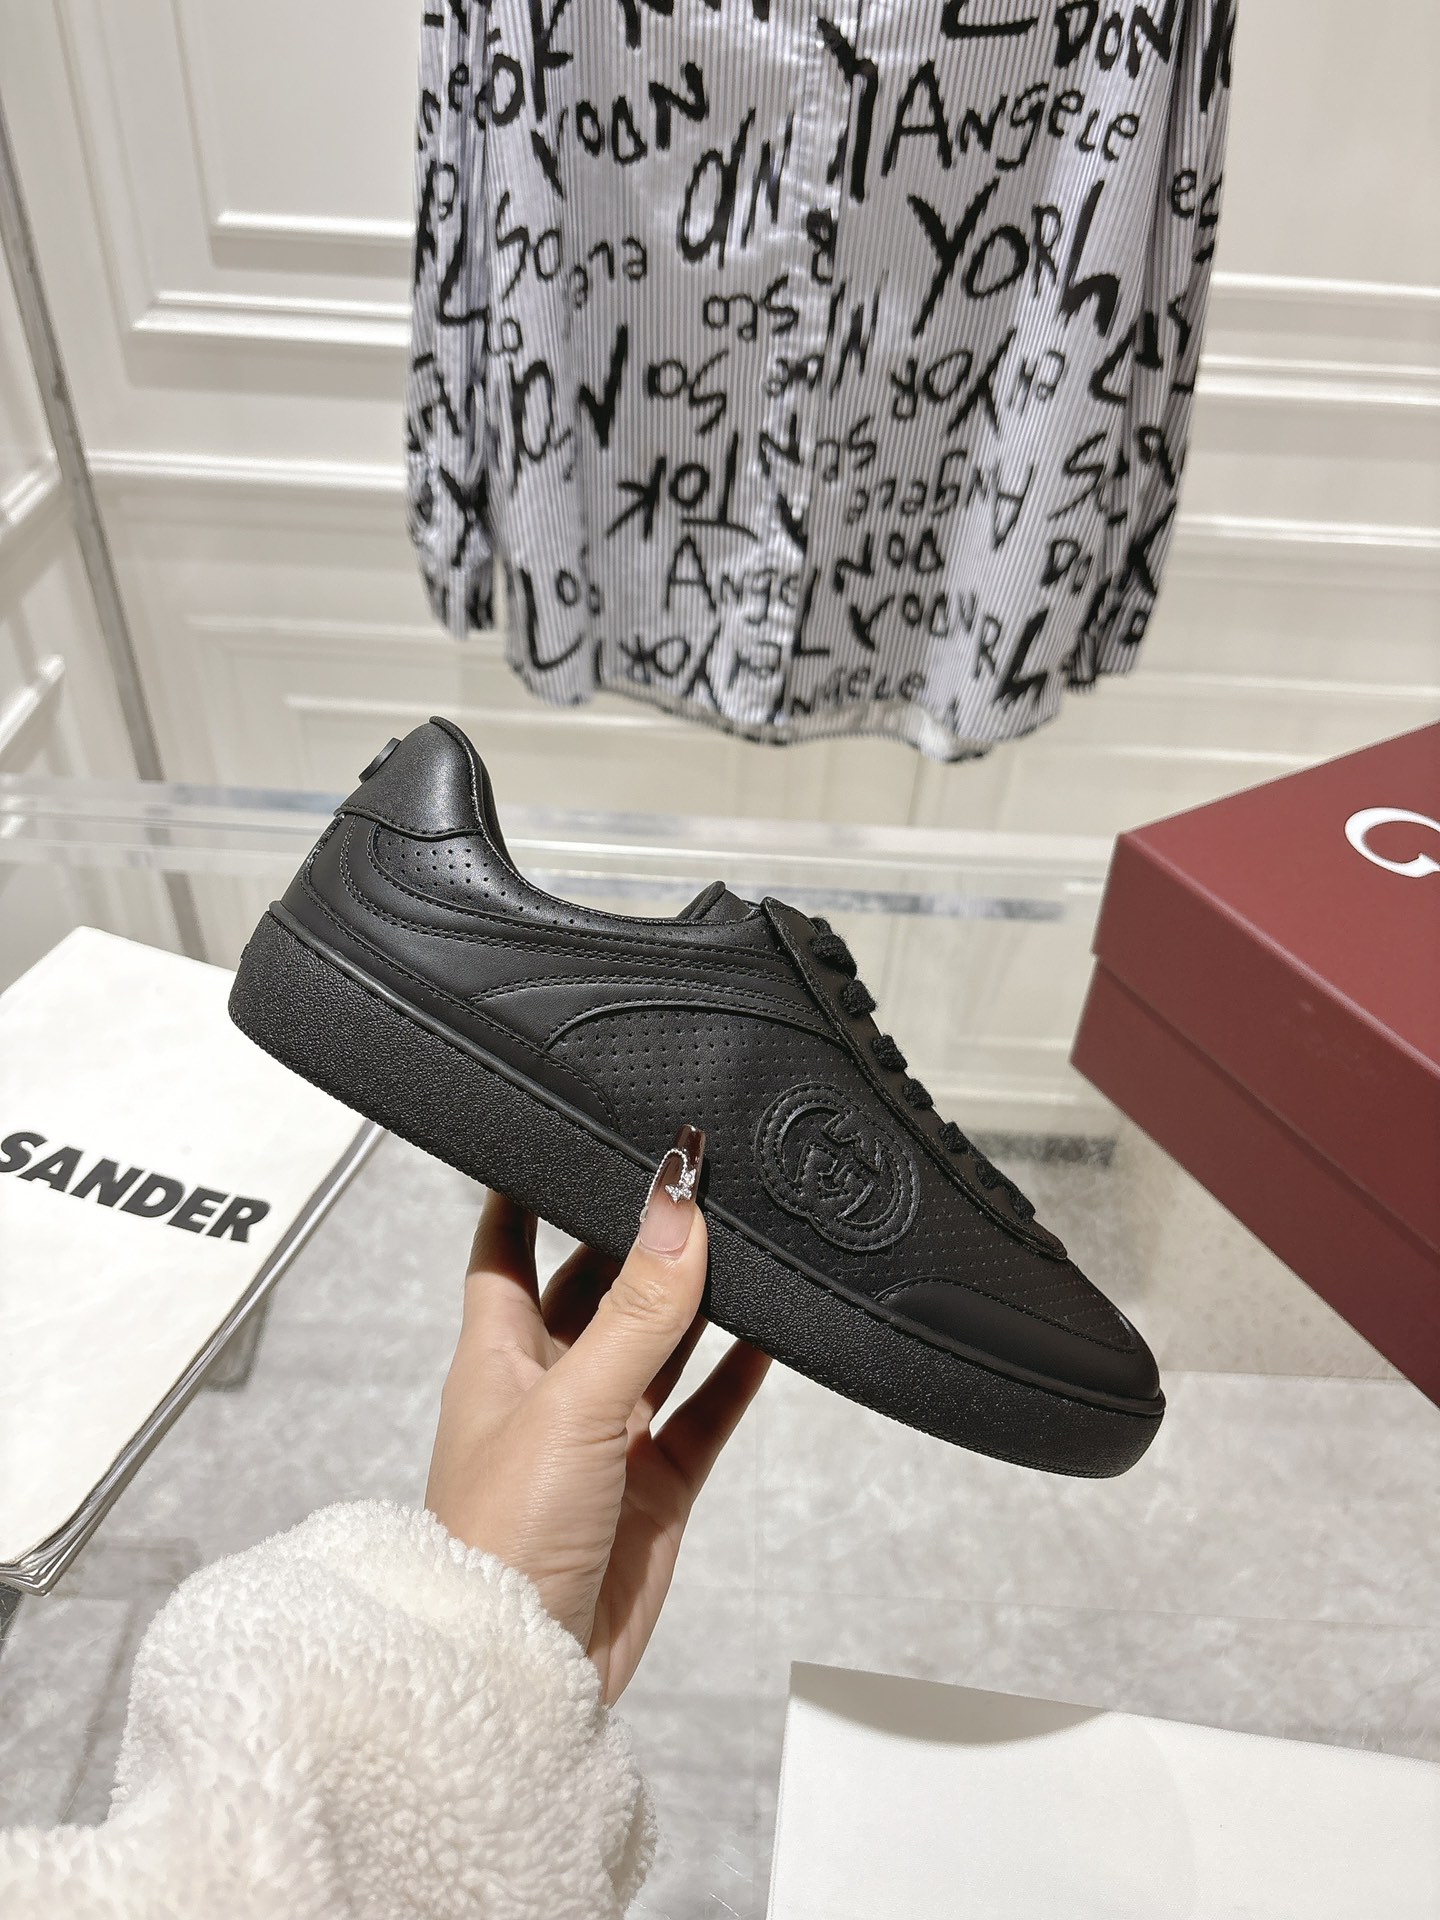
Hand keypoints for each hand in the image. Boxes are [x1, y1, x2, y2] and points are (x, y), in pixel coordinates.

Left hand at [425, 1125, 768, 1702]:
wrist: (518, 1676)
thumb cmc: (496, 1541)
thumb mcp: (572, 1404)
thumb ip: (637, 1310)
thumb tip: (676, 1210)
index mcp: (497, 1355)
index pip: (506, 1246)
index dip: (532, 1189)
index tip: (569, 1130)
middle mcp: (548, 1388)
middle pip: (595, 1287)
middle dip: (637, 1239)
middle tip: (692, 1182)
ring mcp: (603, 1438)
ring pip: (657, 1346)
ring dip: (694, 1300)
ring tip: (741, 1238)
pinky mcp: (652, 1488)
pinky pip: (702, 1414)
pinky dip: (735, 1375)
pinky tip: (769, 1336)